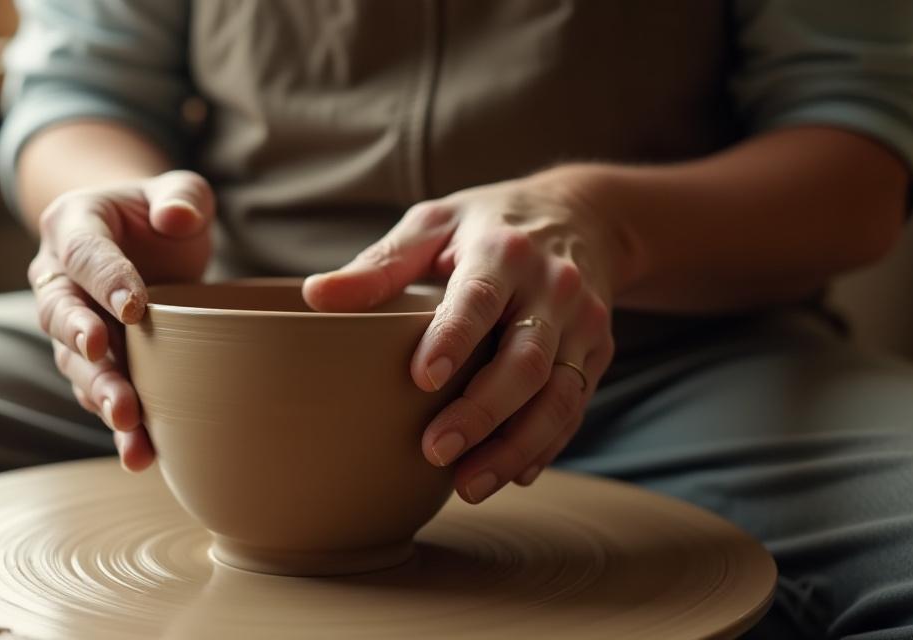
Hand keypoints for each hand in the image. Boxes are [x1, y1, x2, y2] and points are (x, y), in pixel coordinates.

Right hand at [28, 170, 214, 471]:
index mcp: (73, 226)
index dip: (106, 279)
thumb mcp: (180, 193)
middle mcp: (59, 277)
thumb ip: (183, 196)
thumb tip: (178, 218)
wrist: (151, 245)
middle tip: (103, 357)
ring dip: (99, 392)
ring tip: (127, 420)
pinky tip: (141, 452)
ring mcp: (72, 323)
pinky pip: (97, 392)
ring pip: (75, 363)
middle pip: (61, 312)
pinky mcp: (93, 361)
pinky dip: (116, 423)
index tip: (135, 307)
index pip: (84, 253)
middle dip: (81, 339)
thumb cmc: (165, 214)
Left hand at [303, 172, 618, 502]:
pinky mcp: (596, 354)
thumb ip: (380, 264)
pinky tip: (511, 474)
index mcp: (503, 251)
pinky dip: (546, 446)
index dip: (454, 337)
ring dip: (516, 447)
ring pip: (558, 396)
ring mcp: (582, 324)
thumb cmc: (488, 224)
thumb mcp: (434, 224)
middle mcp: (552, 287)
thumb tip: (315, 296)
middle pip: (526, 360)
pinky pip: (575, 407)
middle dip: (482, 412)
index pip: (481, 298)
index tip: (422, 379)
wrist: (585, 214)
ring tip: (469, 485)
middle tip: (434, 451)